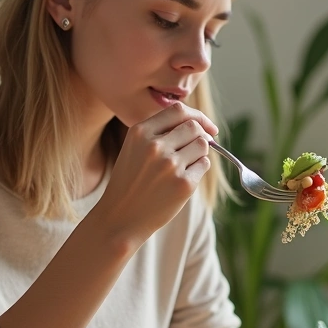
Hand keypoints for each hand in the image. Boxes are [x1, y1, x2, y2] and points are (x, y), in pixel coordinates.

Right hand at [94, 102, 218, 241]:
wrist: (120, 217)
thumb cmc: (131, 181)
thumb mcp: (135, 148)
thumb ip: (161, 132)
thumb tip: (200, 124)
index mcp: (140, 132)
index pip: (178, 110)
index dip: (197, 116)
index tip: (206, 127)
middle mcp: (155, 145)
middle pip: (194, 127)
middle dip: (200, 137)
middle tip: (193, 151)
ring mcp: (170, 165)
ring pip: (203, 145)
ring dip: (199, 153)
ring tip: (183, 167)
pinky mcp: (184, 184)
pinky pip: (204, 165)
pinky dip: (199, 170)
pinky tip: (182, 180)